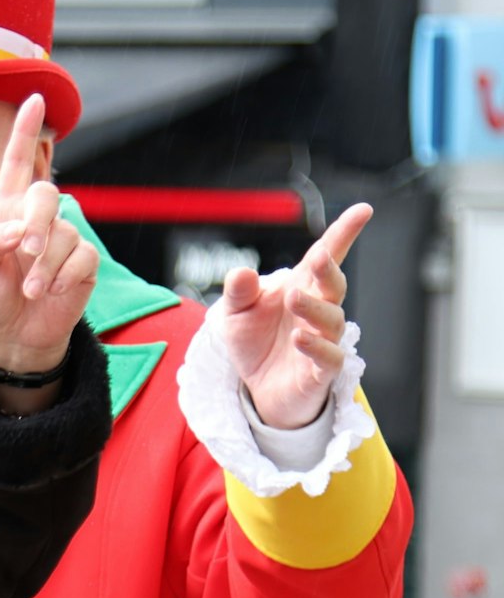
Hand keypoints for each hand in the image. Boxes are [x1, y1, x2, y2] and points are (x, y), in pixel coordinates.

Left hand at [0, 93, 97, 377]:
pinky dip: (64, 277)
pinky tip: (52, 293)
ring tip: (30, 291)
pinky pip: (82, 256)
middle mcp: (37, 217)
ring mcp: (62, 237)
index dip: (26, 132)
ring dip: (44, 266)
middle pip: (45, 195)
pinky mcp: (83, 261)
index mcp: (7, 210)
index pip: (19, 164)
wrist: (12, 335)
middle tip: (23, 253)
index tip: (34, 98)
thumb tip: (16, 229)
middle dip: (35, 224)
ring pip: (63, 233)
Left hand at [216, 203, 370, 430]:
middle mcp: (318, 310)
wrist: (256, 387)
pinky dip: (317, 347)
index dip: (344, 234)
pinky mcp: (321, 371)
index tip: (363, 210)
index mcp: (302, 287)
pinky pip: (329, 357)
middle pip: (333, 285)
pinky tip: (299, 338)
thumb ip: (238, 292)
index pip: (325, 257)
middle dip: (329, 271)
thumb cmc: (254, 341)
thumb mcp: (234, 313)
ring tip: (293, 299)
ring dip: (315, 308)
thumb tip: (241, 272)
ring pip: (333, 320)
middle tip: (318, 259)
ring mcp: (324, 340)